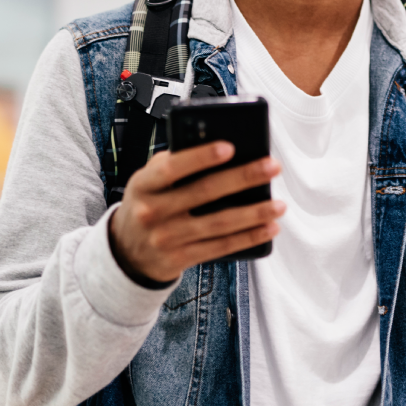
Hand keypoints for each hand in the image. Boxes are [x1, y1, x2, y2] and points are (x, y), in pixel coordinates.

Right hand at [109, 141, 284, 283]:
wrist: (126, 252)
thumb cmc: (148, 203)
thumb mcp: (148, 181)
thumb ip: (174, 164)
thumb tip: (219, 147)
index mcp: (143, 184)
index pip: (172, 167)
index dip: (201, 157)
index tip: (231, 147)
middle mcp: (152, 211)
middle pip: (204, 192)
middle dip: (243, 178)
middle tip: (272, 167)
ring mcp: (166, 238)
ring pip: (218, 223)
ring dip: (254, 213)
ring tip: (280, 204)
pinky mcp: (180, 259)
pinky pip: (221, 247)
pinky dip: (248, 237)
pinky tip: (269, 227)